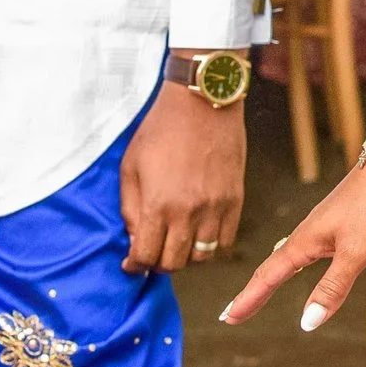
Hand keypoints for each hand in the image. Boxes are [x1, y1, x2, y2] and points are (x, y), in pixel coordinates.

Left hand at [120, 75, 245, 274]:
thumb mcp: (131, 165)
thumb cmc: (161, 129)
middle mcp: (188, 212)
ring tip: (177, 241)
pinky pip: (225, 240)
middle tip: (153, 252)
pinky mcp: (235, 199)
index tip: (132, 264)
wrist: (203, 101)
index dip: (135, 265)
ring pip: (202, 257)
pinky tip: (200, 231)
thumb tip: (135, 239)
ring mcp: (215, 207)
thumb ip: (130, 207)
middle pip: (174, 263)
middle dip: (159, 263)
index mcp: (158, 204)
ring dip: (186, 255)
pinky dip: (211, 244)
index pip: (146, 256)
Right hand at [219, 154, 365, 331]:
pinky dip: (295, 266)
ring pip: (289, 258)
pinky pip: (307, 251)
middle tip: (233, 313)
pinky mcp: (338, 222)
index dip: (248, 299)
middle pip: (272, 268)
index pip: (267, 277)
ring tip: (260, 292)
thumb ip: (332, 287)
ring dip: (271, 278)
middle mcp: (307, 234)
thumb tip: (307, 324)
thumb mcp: (355, 253)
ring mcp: (322, 227)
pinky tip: (302, 265)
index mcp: (304, 242)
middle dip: (253, 292)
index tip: (227, 318)